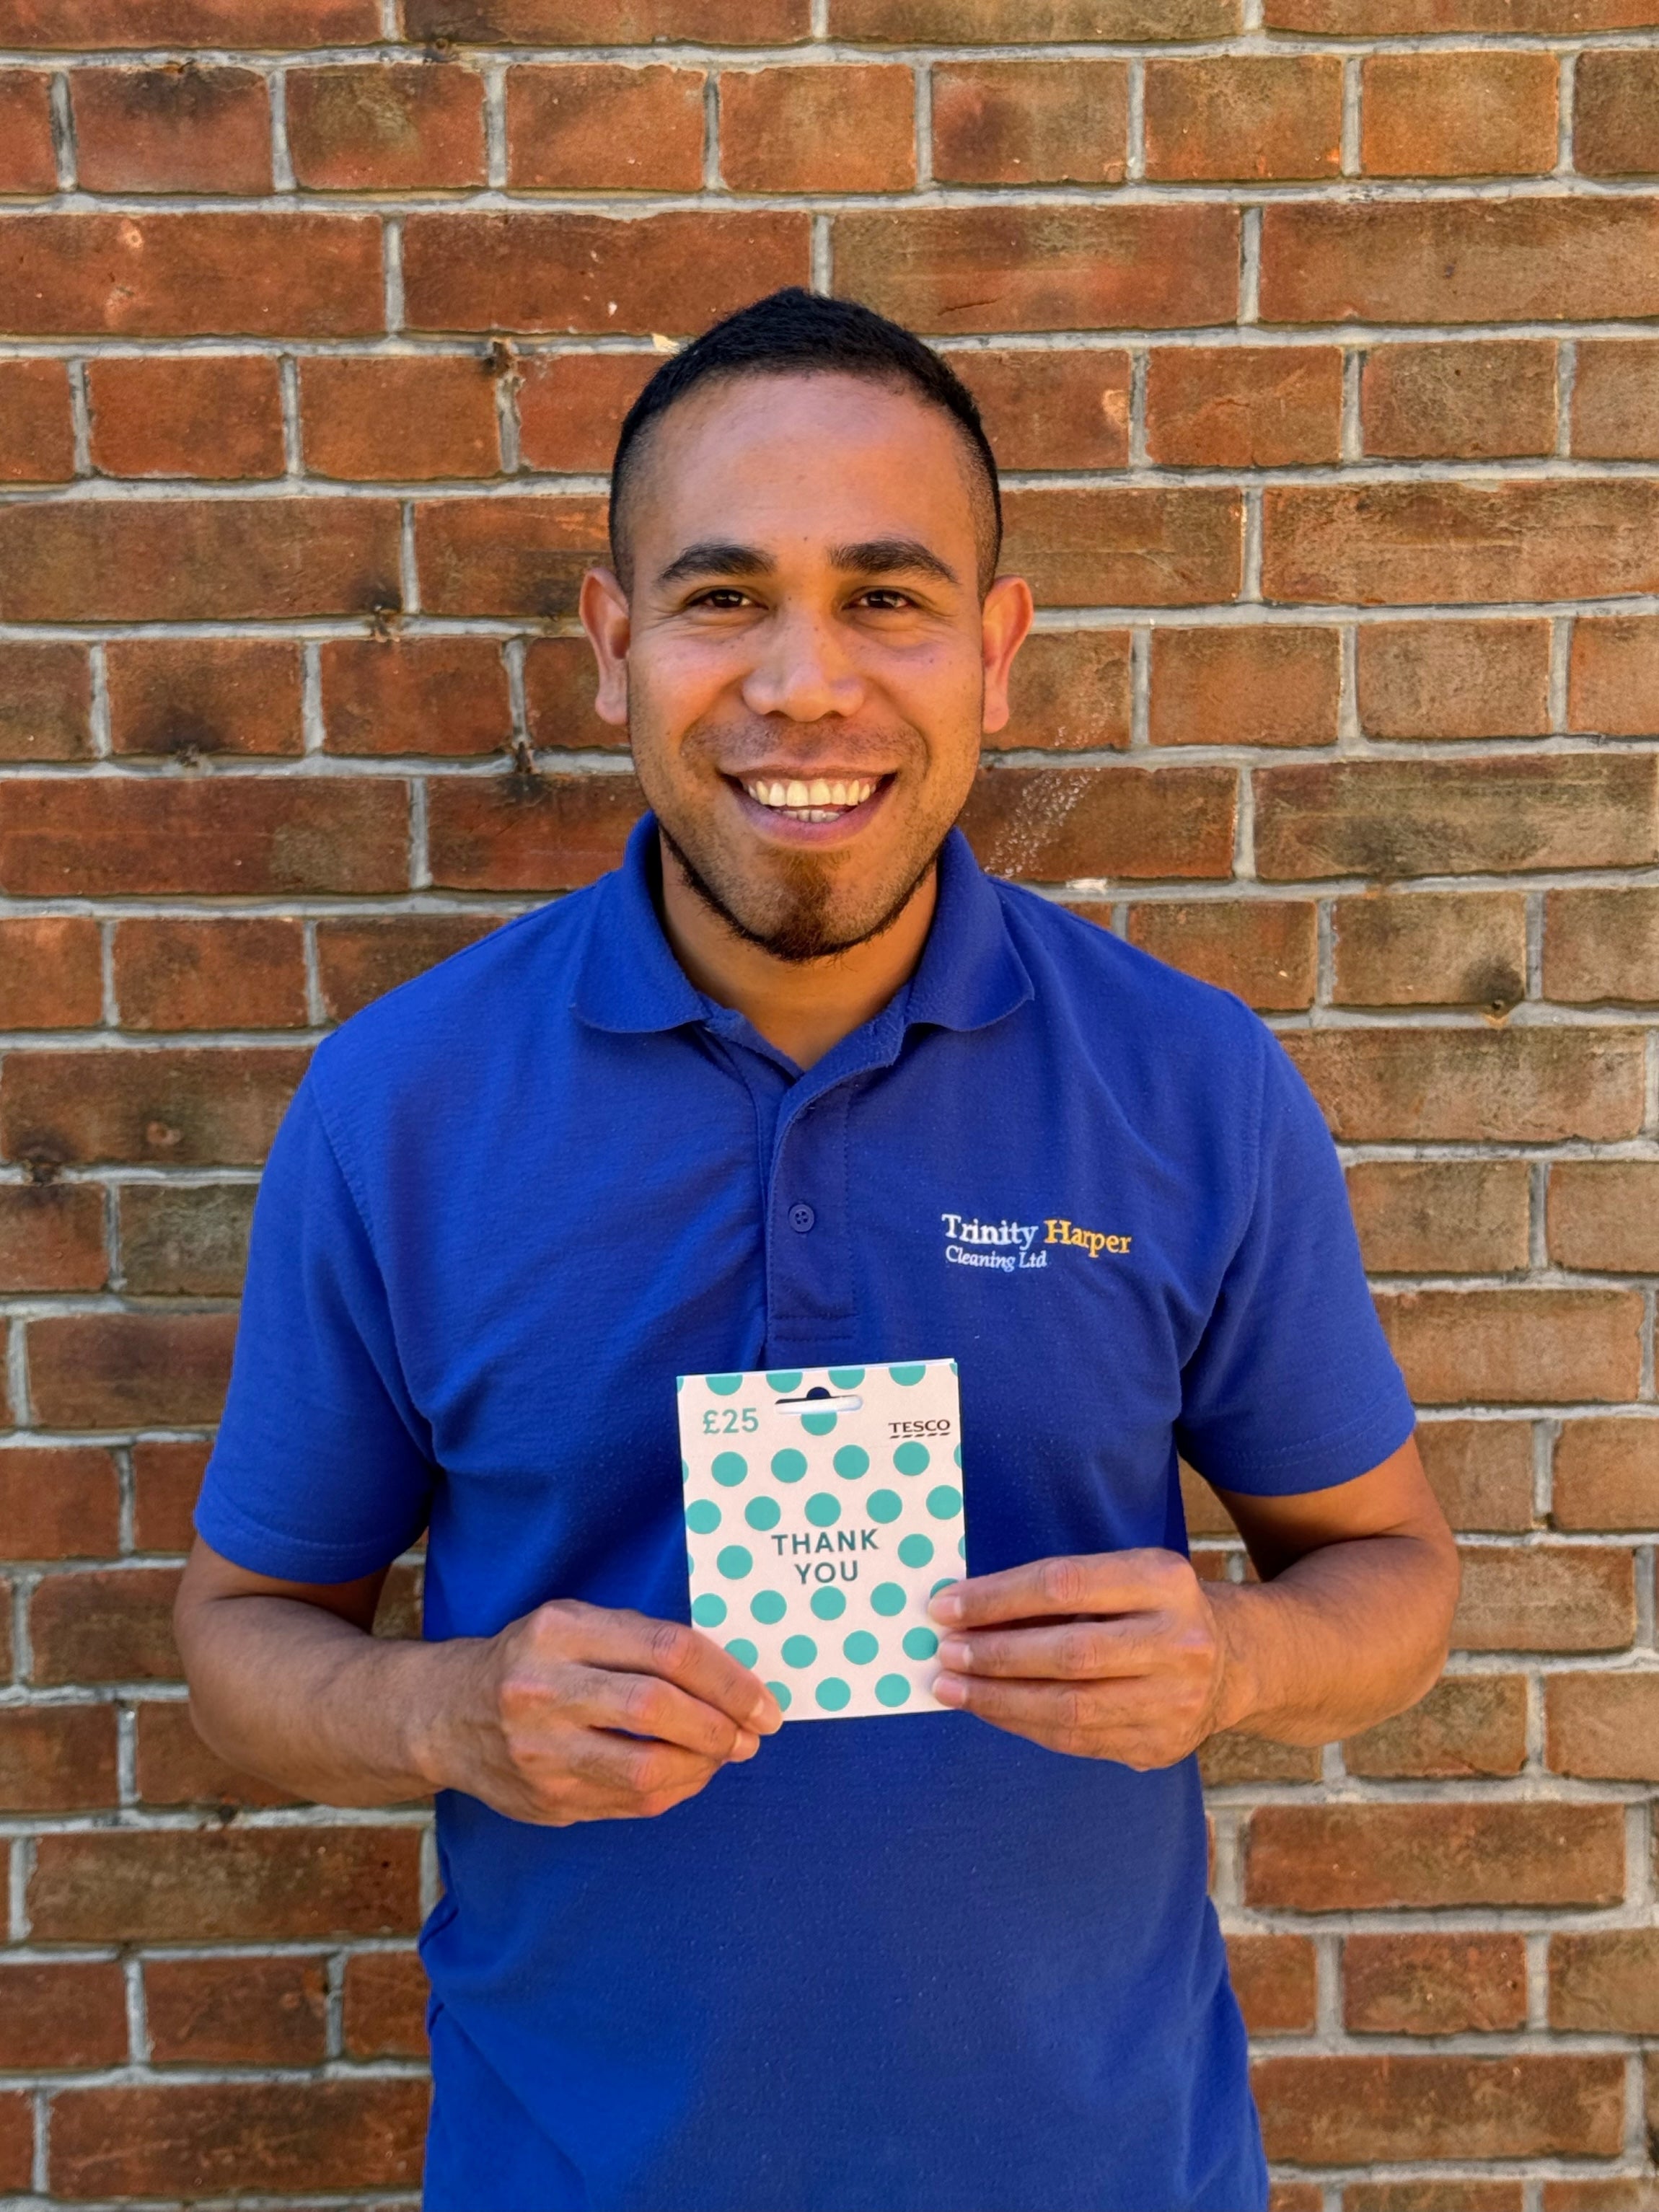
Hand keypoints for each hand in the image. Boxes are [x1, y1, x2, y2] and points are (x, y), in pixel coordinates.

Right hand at [434, 1600, 783, 1824]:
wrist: (444, 1716)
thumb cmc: (531, 1659)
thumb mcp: (573, 1623)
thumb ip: (640, 1639)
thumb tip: (728, 1675)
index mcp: (560, 1632)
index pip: (665, 1649)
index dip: (727, 1677)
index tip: (763, 1699)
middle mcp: (543, 1690)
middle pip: (656, 1709)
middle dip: (721, 1725)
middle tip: (755, 1732)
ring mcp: (540, 1752)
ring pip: (645, 1769)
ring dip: (704, 1765)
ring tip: (727, 1753)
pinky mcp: (545, 1800)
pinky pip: (629, 1803)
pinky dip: (674, 1790)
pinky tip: (690, 1773)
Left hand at [926, 1550, 1235, 1770]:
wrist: (1233, 1660)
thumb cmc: (1152, 1607)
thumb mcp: (1121, 1575)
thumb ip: (1056, 1591)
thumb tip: (965, 1609)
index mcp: (1164, 1580)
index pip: (1065, 1585)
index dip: (997, 1598)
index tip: (946, 1607)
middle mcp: (1178, 1642)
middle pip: (1069, 1652)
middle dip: (994, 1654)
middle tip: (945, 1652)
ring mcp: (1174, 1702)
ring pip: (1069, 1708)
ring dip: (998, 1699)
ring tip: (951, 1688)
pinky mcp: (1159, 1746)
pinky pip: (1076, 1740)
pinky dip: (1023, 1724)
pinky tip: (990, 1708)